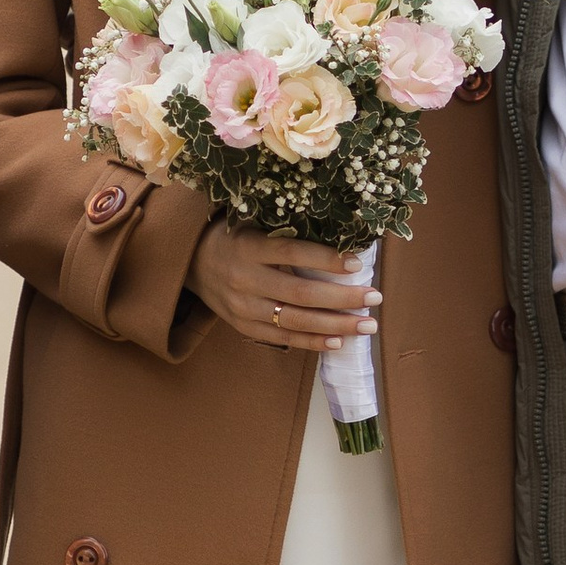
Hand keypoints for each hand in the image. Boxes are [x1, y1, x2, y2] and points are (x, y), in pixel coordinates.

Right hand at [190, 222, 374, 351]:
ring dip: (336, 324)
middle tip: (375, 299)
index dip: (327, 259)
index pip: (293, 253)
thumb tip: (339, 237)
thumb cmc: (233, 236)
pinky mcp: (243, 325)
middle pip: (301, 293)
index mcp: (249, 247)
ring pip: (296, 321)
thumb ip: (286, 230)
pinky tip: (338, 341)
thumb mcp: (252, 223)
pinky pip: (283, 338)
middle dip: (342, 298)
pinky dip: (312, 342)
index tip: (358, 263)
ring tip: (367, 325)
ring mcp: (243, 306)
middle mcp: (245, 279)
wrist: (190, 262)